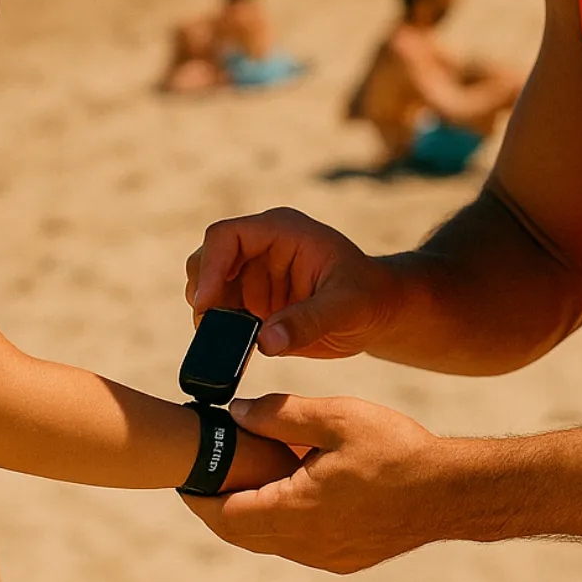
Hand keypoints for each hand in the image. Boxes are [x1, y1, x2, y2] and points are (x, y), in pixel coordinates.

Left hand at [180, 393, 450, 573]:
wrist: (450, 491)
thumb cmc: (397, 449)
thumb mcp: (336, 416)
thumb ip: (280, 414)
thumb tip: (236, 414)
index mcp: (298, 512)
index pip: (226, 516)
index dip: (198, 497)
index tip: (183, 476)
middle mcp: (307, 544)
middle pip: (241, 533)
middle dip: (217, 505)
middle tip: (203, 476)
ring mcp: (327, 556)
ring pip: (269, 540)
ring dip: (250, 512)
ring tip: (246, 474)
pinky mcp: (346, 557)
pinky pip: (297, 544)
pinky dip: (281, 519)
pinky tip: (292, 486)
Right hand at [185, 207, 401, 358]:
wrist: (379, 311)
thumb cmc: (368, 296)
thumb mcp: (345, 307)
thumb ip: (308, 322)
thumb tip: (266, 341)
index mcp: (281, 231)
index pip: (227, 236)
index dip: (211, 267)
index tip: (207, 304)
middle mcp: (261, 248)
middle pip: (207, 258)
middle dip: (202, 291)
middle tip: (208, 328)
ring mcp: (255, 274)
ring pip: (209, 287)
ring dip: (208, 314)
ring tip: (223, 342)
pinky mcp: (254, 302)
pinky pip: (223, 314)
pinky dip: (219, 331)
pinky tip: (233, 350)